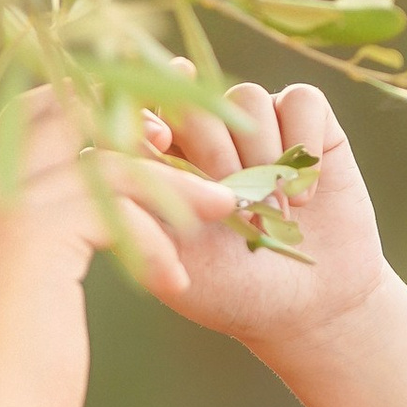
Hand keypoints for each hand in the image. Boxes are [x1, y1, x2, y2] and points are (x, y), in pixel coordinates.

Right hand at [0, 89, 219, 406]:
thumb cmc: (14, 379)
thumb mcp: (28, 293)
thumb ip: (48, 242)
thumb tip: (106, 217)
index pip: (36, 114)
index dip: (99, 102)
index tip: (160, 113)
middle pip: (67, 111)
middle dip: (140, 108)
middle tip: (202, 113)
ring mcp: (1, 210)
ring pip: (105, 160)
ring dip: (173, 182)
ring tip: (224, 206)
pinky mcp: (33, 237)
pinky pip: (116, 207)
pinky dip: (156, 235)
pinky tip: (175, 280)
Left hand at [136, 82, 390, 363]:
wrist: (310, 308)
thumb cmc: (230, 289)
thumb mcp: (169, 252)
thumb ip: (135, 199)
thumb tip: (96, 148)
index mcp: (161, 160)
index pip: (142, 111)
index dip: (149, 115)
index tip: (160, 142)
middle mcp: (206, 132)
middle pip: (194, 101)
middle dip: (213, 151)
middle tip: (234, 207)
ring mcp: (256, 122)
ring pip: (248, 97)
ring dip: (263, 158)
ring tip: (275, 213)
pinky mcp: (307, 122)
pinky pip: (302, 100)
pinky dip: (304, 142)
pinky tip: (305, 195)